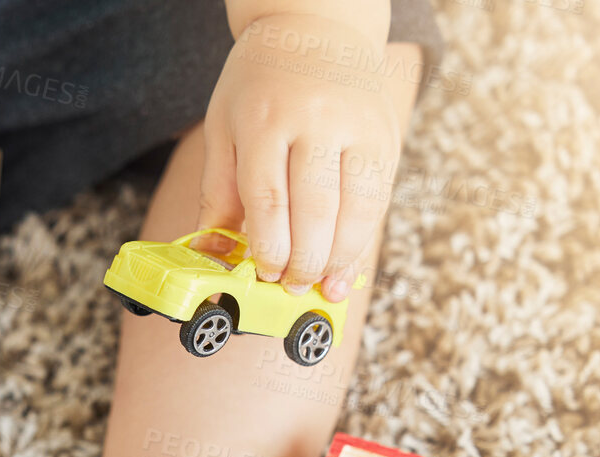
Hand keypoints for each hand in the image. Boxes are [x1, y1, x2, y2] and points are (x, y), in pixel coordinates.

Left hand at [198, 12, 401, 301]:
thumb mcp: (223, 127)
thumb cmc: (258, 85)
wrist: (316, 26)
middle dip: (305, 260)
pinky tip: (346, 264)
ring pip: (358, 207)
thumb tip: (212, 253)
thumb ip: (219, 191)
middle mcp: (318, 121)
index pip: (269, 198)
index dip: (270, 247)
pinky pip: (379, 197)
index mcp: (266, 119)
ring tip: (321, 285)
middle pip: (316, 208)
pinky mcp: (387, 135)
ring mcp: (360, 127)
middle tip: (292, 288)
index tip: (265, 275)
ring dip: (340, 257)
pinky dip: (364, 237)